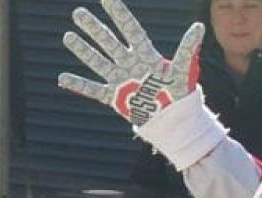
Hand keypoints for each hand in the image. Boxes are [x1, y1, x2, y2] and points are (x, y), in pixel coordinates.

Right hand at [58, 0, 204, 126]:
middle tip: (78, 13)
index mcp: (146, 56)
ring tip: (68, 36)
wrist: (174, 121)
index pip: (130, 30)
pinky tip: (62, 77)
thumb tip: (199, 26)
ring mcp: (121, 80)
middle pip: (109, 42)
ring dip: (83, 50)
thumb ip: (187, 49)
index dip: (119, 14)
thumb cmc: (180, 94)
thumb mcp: (182, 70)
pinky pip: (93, 90)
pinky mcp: (115, 98)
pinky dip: (78, 85)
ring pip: (98, 61)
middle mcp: (130, 64)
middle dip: (94, 29)